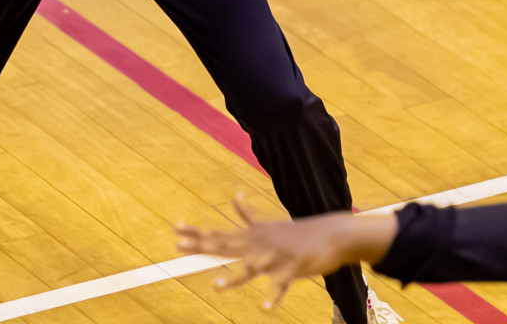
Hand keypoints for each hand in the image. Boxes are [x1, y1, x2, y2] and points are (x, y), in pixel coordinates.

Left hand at [174, 197, 387, 308]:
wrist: (332, 234)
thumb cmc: (298, 232)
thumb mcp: (269, 225)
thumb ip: (249, 218)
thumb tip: (235, 198)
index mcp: (253, 235)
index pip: (220, 234)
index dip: (197, 232)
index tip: (175, 228)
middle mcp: (260, 243)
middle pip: (226, 245)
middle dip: (201, 246)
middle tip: (178, 245)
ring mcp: (276, 256)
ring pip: (251, 269)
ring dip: (234, 279)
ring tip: (216, 286)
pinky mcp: (293, 268)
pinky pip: (280, 286)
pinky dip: (273, 298)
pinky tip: (265, 309)